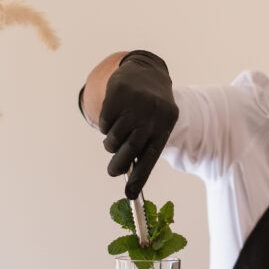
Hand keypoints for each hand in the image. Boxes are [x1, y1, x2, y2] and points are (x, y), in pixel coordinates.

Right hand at [99, 51, 178, 197]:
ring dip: (111, 143)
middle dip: (118, 166)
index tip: (130, 195)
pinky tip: (115, 115)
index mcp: (164, 125)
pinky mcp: (117, 94)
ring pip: (113, 138)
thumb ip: (144, 146)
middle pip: (129, 150)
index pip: (150, 157)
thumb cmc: (151, 109)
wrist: (146, 72)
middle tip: (113, 171)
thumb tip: (128, 175)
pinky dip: (106, 125)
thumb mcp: (156, 124)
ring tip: (117, 135)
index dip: (140, 178)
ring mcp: (134, 103)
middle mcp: (151, 114)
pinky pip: (104, 123)